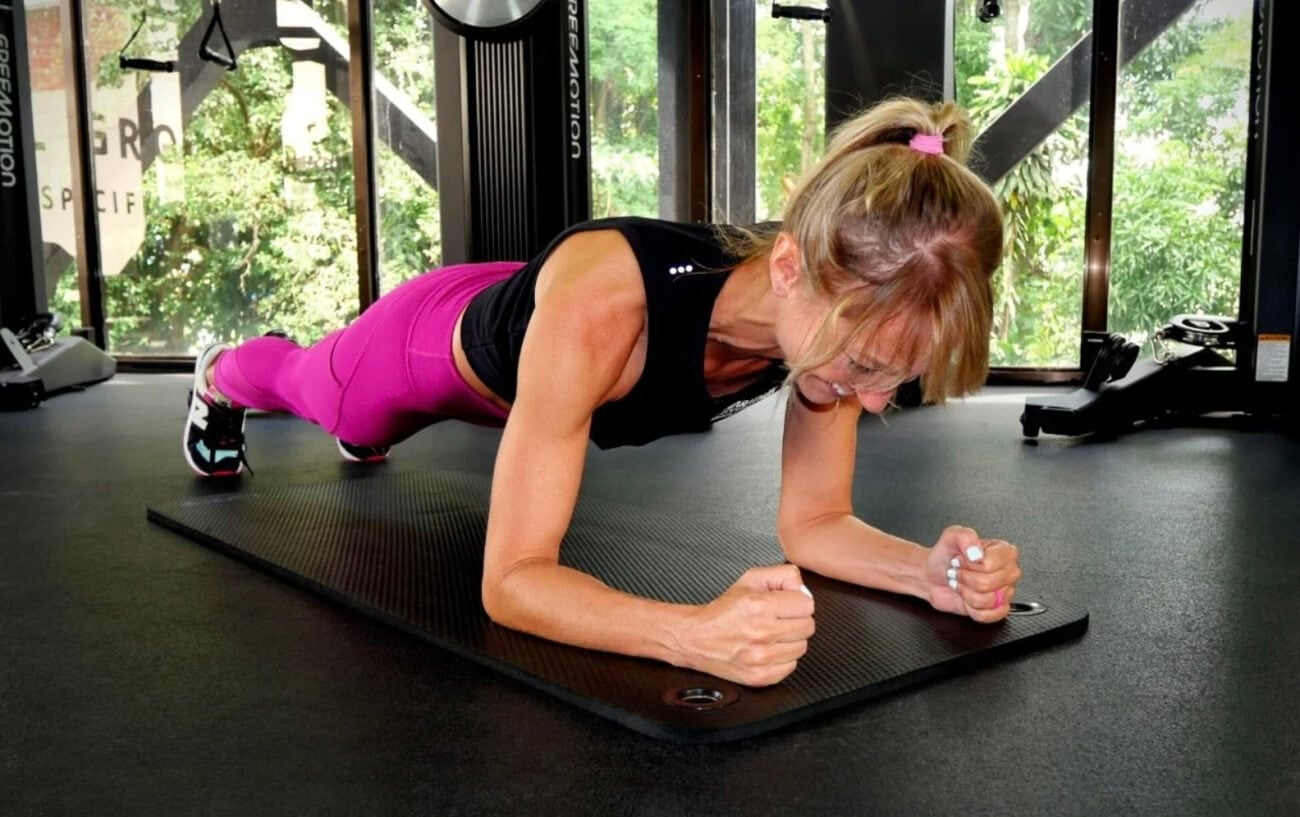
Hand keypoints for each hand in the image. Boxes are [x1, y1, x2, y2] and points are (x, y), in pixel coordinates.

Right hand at [670, 564, 815, 686]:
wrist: (696, 639)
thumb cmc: (722, 611)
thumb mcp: (748, 580)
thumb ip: (781, 574)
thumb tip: (802, 587)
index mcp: (759, 606)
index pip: (807, 604)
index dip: (797, 602)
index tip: (787, 604)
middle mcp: (762, 633)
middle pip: (808, 626)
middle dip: (795, 620)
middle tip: (778, 619)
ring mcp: (762, 658)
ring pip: (802, 647)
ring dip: (790, 640)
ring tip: (771, 634)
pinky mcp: (761, 676)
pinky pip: (791, 666)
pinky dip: (783, 658)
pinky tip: (768, 649)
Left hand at [925, 525, 1021, 622]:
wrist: (932, 574)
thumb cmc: (945, 556)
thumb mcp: (951, 536)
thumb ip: (965, 536)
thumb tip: (977, 553)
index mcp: (1004, 551)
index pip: (990, 564)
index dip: (970, 564)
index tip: (962, 558)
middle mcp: (1008, 572)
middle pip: (988, 583)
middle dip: (965, 578)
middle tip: (960, 571)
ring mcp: (1005, 592)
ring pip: (987, 600)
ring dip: (966, 592)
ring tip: (962, 583)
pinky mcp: (997, 609)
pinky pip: (988, 615)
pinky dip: (971, 608)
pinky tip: (967, 597)